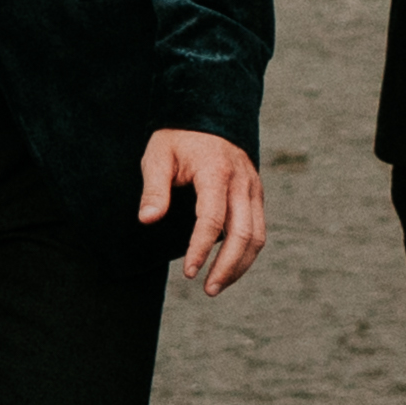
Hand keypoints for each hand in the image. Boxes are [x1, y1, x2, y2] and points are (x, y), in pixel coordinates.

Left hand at [137, 128, 267, 292]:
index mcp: (216, 171)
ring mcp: (253, 188)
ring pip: (257, 236)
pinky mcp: (256, 195)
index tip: (188, 273)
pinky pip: (258, 229)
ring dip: (240, 265)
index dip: (200, 249)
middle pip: (243, 234)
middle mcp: (242, 181)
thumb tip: (147, 220)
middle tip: (207, 289)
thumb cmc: (178, 138)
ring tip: (216, 285)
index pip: (212, 219)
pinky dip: (245, 252)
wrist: (207, 115)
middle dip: (227, 267)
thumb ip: (154, 189)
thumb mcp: (158, 156)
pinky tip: (227, 266)